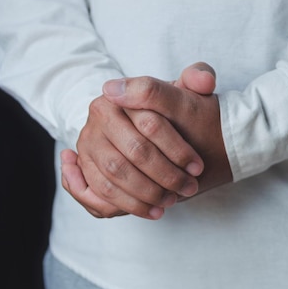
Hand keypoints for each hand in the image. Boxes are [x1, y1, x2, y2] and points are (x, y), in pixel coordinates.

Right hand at [61, 63, 217, 219]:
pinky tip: (151, 211)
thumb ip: (199, 77)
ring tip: (172, 201)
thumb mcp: (182, 92)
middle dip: (165, 175)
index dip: (177, 149)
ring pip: (115, 174)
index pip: (151, 124)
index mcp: (117, 96)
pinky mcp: (84, 166)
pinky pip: (100, 191)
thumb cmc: (165, 113)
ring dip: (146, 193)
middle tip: (188, 188)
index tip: (197, 166)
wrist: (141, 128)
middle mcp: (97, 118)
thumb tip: (203, 81)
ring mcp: (86, 143)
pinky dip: (125, 204)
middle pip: (133, 152)